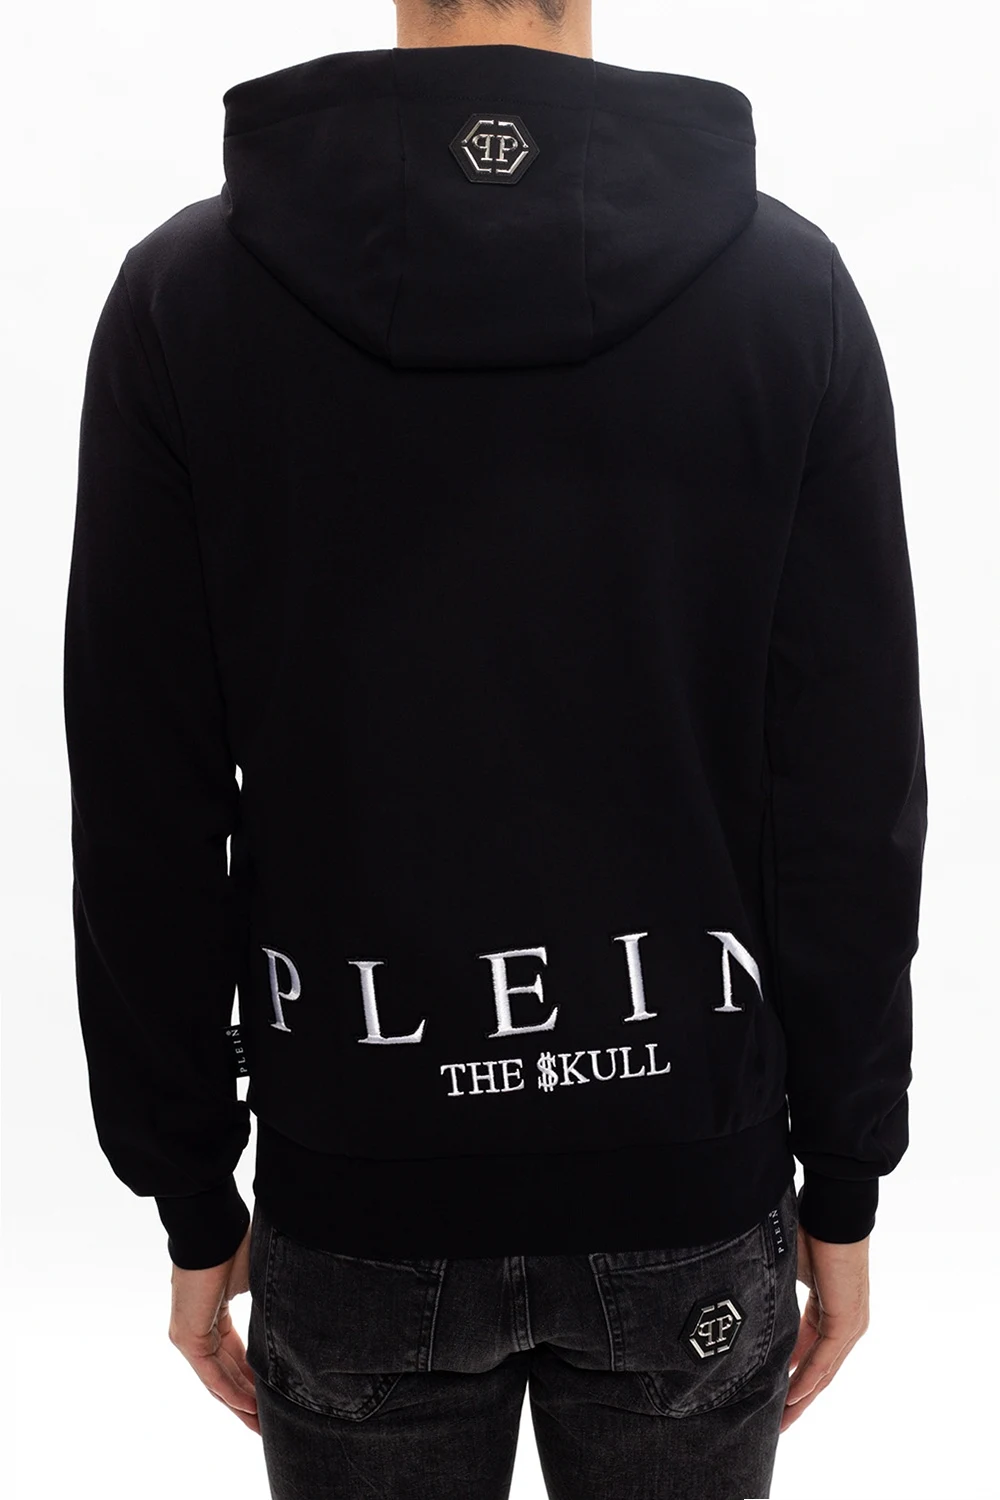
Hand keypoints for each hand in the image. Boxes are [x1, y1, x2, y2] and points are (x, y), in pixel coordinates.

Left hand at [167, 1217, 258, 1433]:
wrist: (212, 1229)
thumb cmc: (236, 1244)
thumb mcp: (259, 1282)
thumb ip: (270, 1308)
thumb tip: (299, 1316)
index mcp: (215, 1316)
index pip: (236, 1357)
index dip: (255, 1380)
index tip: (275, 1398)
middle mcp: (199, 1330)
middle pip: (226, 1375)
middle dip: (248, 1401)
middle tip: (269, 1426)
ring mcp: (190, 1335)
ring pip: (218, 1379)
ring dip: (241, 1403)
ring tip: (262, 1426)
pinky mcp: (188, 1336)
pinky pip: (212, 1373)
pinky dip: (231, 1390)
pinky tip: (250, 1407)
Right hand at [780, 1220, 869, 1432]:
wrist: (831, 1209)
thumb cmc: (809, 1227)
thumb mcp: (786, 1269)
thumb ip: (773, 1291)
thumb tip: (743, 1298)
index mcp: (828, 1310)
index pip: (809, 1353)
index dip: (790, 1375)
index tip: (771, 1395)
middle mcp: (843, 1322)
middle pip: (819, 1371)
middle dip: (797, 1399)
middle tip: (776, 1424)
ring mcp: (849, 1323)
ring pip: (823, 1371)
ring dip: (802, 1398)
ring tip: (782, 1422)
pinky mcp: (848, 1320)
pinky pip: (826, 1359)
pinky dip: (809, 1379)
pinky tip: (793, 1397)